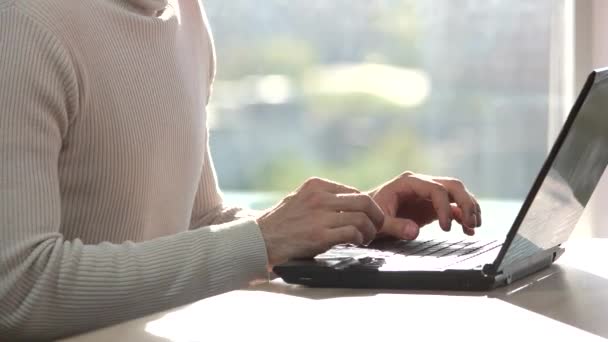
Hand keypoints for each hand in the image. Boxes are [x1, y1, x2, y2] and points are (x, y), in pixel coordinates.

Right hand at [256, 177, 384, 266]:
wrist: (259, 239)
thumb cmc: (280, 223)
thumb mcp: (300, 199)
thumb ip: (322, 199)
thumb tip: (349, 203)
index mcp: (316, 185)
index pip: (353, 191)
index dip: (365, 206)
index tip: (367, 217)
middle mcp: (319, 197)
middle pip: (364, 200)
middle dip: (376, 215)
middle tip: (377, 226)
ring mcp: (320, 215)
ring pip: (361, 217)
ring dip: (369, 230)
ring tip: (365, 239)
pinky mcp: (320, 235)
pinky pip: (352, 233)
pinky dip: (358, 239)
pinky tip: (355, 243)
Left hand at [368, 171, 480, 239]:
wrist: (365, 216)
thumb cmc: (369, 215)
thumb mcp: (379, 222)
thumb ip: (395, 226)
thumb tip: (414, 231)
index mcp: (408, 182)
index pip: (436, 189)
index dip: (444, 207)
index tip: (445, 227)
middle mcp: (421, 184)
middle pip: (452, 186)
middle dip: (465, 203)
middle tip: (470, 222)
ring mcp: (428, 194)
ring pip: (457, 194)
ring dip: (469, 208)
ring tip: (473, 226)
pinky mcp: (431, 206)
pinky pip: (453, 207)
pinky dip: (462, 217)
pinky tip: (469, 230)